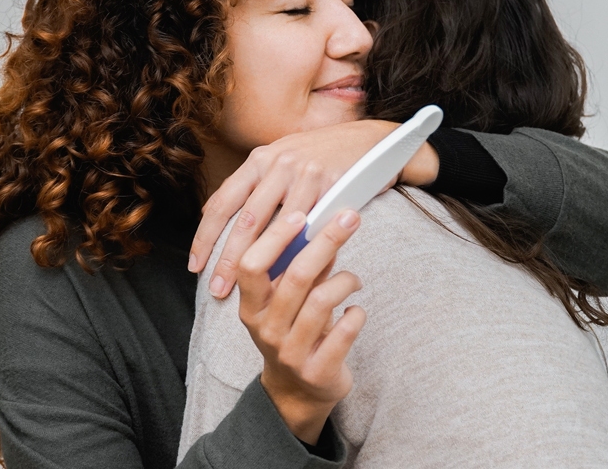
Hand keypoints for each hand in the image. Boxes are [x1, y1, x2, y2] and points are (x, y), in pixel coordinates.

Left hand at [189, 119, 439, 298]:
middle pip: (245, 218)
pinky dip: (300, 253)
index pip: (223, 202)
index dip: (205, 237)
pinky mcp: (332, 183)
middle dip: (228, 257)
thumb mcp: (282, 162)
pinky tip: (292, 275)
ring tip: (254, 289)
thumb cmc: (321, 157)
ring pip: (277, 226)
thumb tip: (223, 224)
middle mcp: (277, 163)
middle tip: (217, 288)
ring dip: (263, 263)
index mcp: (259, 160)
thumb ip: (257, 190)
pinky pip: (313, 225)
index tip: (195, 266)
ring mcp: (305, 172)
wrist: (370, 140)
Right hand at [232, 207, 365, 443]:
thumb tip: (321, 224)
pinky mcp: (318, 371)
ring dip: (346, 281)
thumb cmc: (293, 333)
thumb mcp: (288, 301)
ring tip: (355, 280)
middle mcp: (266, 329)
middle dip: (326, 241)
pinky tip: (355, 312)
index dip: (275, 238)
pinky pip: (345, 331)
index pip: (251, 264)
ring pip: (322, 301)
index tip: (302, 215)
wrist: (297, 392)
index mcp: (251, 307)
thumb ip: (301, 268)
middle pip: (294, 276)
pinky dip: (356, 314)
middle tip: (350, 218)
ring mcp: (290, 352)